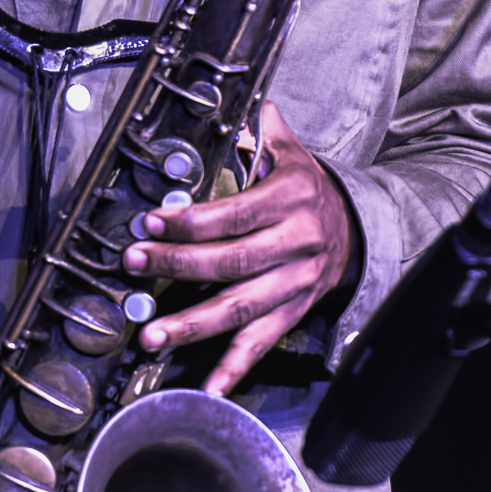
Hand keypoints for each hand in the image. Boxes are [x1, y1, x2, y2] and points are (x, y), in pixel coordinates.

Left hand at [123, 100, 353, 393]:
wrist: (356, 232)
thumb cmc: (310, 191)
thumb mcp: (294, 156)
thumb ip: (265, 133)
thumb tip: (249, 104)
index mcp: (292, 201)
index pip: (235, 215)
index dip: (192, 223)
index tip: (151, 224)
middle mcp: (296, 246)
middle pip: (232, 262)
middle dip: (178, 267)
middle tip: (135, 267)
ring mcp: (295, 286)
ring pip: (241, 308)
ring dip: (193, 324)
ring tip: (152, 336)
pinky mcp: (294, 314)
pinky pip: (262, 344)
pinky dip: (234, 368)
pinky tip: (206, 387)